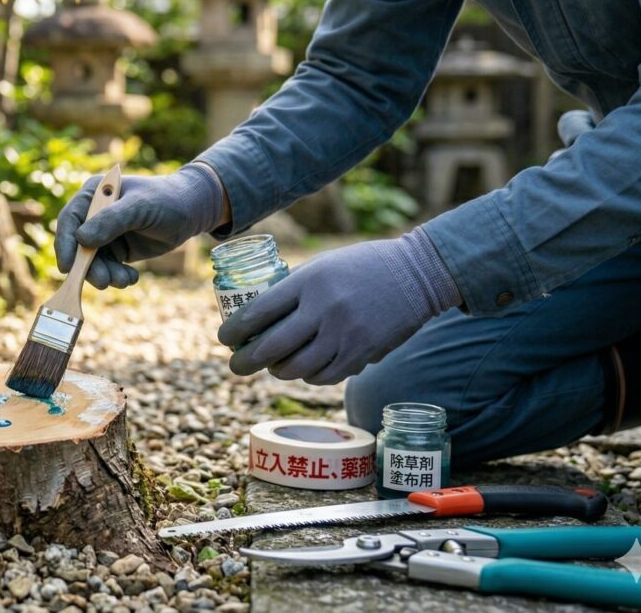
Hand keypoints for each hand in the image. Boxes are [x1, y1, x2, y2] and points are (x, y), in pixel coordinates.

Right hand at [55, 163, 226, 287]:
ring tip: (125, 281)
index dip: (65, 244)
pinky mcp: (117, 249)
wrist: (191, 211)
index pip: (70, 220)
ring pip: (92, 261)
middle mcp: (94, 214)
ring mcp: (105, 233)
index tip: (68, 267)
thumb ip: (111, 221)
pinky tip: (132, 278)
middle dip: (89, 267)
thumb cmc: (166, 200)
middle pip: (78, 246)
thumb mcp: (139, 208)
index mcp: (95, 195)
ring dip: (105, 275)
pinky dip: (117, 277)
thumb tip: (81, 239)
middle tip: (104, 282)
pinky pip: (108, 268)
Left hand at [218, 230, 461, 384]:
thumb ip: (294, 290)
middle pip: (272, 347)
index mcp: (309, 281)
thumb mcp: (322, 265)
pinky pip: (324, 376)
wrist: (417, 274)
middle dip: (245, 361)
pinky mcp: (362, 353)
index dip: (235, 330)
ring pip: (297, 368)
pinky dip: (309, 375)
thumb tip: (259, 319)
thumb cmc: (362, 266)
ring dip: (278, 371)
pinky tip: (304, 369)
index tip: (223, 337)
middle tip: (235, 365)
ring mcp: (344, 335)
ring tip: (272, 367)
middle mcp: (324, 310)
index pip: (259, 311)